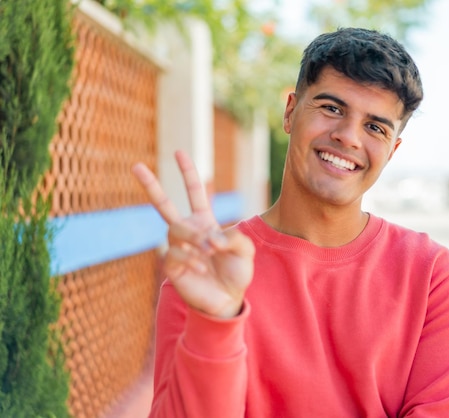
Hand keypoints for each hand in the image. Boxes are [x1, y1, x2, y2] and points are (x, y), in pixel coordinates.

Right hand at [132, 150, 254, 317]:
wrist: (228, 300)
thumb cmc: (236, 272)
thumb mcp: (245, 250)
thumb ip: (234, 237)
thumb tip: (209, 237)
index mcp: (205, 222)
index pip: (194, 192)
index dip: (188, 173)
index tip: (179, 152)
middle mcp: (187, 232)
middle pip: (164, 205)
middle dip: (150, 185)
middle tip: (135, 165)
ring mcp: (177, 248)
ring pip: (175, 229)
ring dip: (194, 238)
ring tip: (208, 253)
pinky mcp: (171, 266)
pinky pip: (175, 253)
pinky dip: (191, 258)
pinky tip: (202, 268)